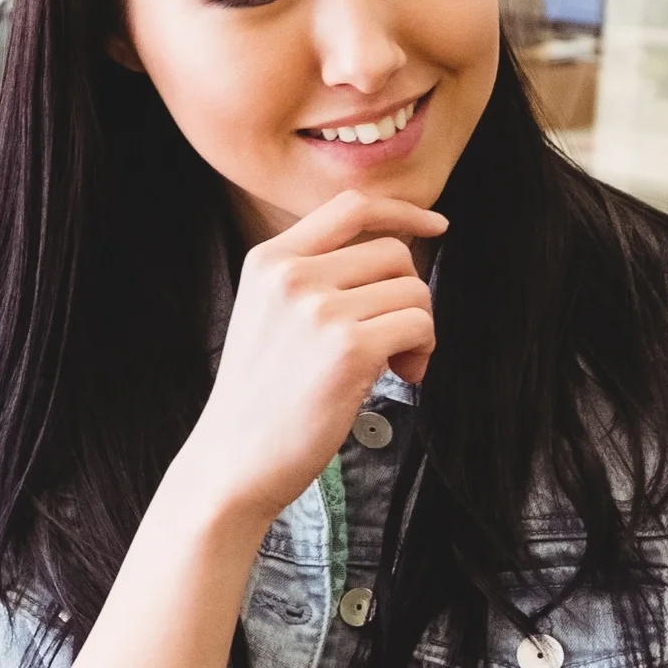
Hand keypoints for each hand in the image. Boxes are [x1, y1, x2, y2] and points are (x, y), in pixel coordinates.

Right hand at [166, 195, 445, 531]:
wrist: (233, 460)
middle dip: (408, 294)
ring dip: (418, 329)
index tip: (434, 226)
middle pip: (393, 253)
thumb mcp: (267, 314)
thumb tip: (396, 258)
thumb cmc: (259, 398)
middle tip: (397, 340)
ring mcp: (320, 311)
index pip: (350, 207)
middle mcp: (292, 276)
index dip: (402, 211)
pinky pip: (420, 326)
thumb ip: (313, 278)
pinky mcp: (350, 349)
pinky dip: (423, 352)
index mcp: (269, 260)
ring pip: (413, 291)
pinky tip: (401, 377)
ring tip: (395, 365)